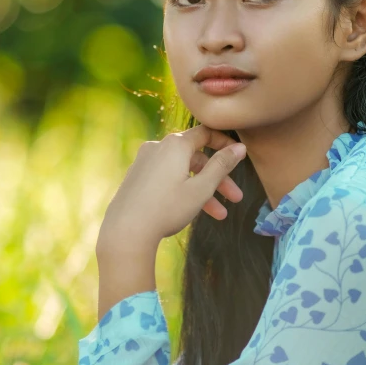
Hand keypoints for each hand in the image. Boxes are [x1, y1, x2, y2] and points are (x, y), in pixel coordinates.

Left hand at [96, 124, 246, 252]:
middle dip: (218, 179)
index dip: (225, 144)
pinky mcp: (136, 177)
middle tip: (235, 199)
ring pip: (182, 171)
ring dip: (202, 190)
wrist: (125, 231)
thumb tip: (240, 148)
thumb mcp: (201, 189)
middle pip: (196, 157)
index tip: (239, 157)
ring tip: (219, 215)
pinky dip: (183, 190)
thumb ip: (222, 166)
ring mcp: (144, 162)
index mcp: (175, 145)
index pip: (206, 133)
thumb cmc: (166, 209)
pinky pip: (166, 178)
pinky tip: (192, 211)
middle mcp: (158, 147)